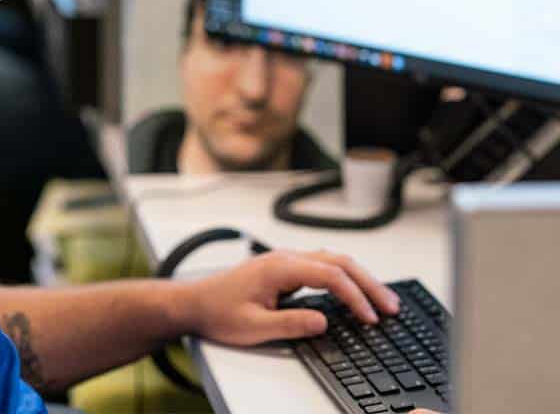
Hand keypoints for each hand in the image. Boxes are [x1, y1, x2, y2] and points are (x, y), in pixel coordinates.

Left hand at [180, 249, 399, 347]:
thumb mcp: (253, 327)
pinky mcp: (283, 270)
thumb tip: (324, 321)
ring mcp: (284, 261)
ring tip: (382, 301)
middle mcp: (284, 258)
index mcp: (279, 267)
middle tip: (391, 306)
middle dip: (367, 282)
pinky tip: (354, 294)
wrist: (193, 303)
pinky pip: (321, 267)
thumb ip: (290, 323)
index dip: (355, 296)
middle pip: (336, 261)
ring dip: (358, 278)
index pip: (329, 275)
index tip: (371, 318)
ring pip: (331, 261)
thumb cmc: (218, 314)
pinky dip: (344, 278)